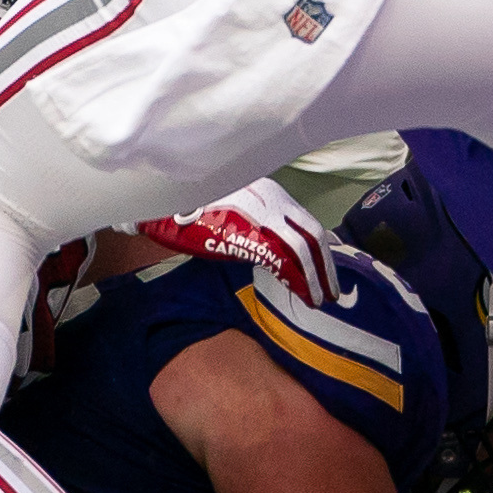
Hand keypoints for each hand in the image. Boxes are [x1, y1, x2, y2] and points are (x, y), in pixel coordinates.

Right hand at [140, 176, 342, 305]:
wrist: (161, 196)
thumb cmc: (189, 207)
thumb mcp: (232, 211)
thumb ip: (254, 225)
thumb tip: (270, 249)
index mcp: (269, 192)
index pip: (305, 223)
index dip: (319, 250)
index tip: (325, 270)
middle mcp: (272, 199)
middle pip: (312, 235)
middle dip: (326, 266)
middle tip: (332, 292)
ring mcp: (262, 214)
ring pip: (303, 248)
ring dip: (316, 278)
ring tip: (321, 299)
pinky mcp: (247, 233)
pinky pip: (282, 259)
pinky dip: (298, 280)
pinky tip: (304, 295)